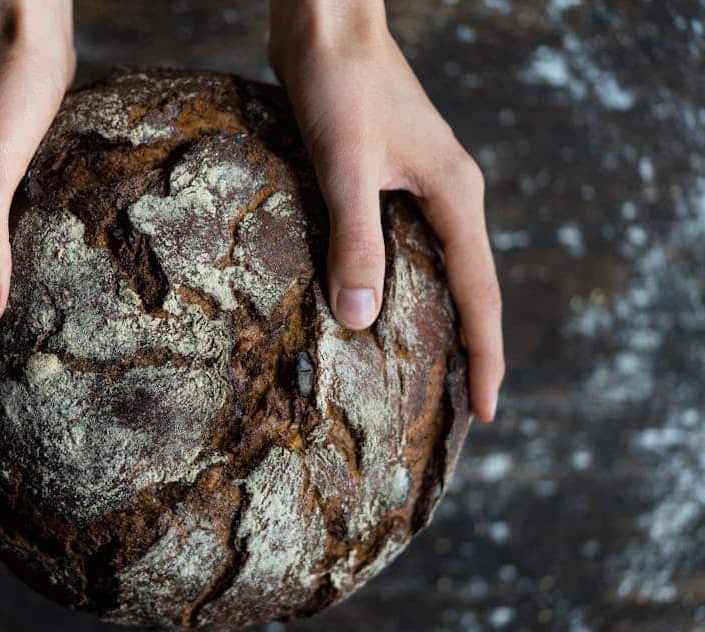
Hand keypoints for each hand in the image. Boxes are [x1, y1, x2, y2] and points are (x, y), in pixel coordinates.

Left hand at [269, 1, 504, 421]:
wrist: (326, 25)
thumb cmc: (340, 84)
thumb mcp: (345, 167)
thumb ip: (355, 241)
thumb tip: (359, 319)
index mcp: (453, 196)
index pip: (480, 294)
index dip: (485, 356)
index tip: (486, 412)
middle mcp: (447, 195)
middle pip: (468, 287)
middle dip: (467, 348)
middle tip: (457, 409)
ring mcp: (418, 185)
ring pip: (435, 267)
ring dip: (433, 318)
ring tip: (422, 372)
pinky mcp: (387, 177)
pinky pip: (403, 245)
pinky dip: (397, 282)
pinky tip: (374, 304)